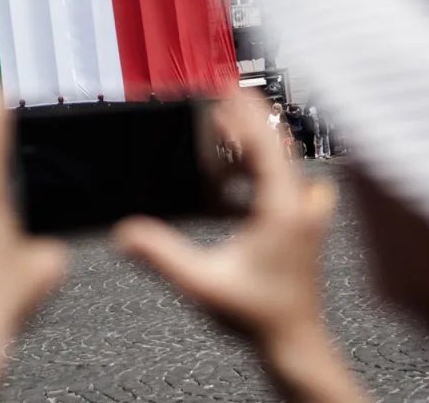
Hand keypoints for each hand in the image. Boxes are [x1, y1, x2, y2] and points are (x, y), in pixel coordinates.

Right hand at [115, 89, 362, 402]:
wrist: (295, 343)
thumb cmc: (260, 316)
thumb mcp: (203, 284)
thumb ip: (162, 256)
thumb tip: (126, 232)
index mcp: (281, 206)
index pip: (263, 141)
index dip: (241, 110)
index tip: (223, 85)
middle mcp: (298, 203)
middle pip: (272, 143)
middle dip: (241, 121)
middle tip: (212, 103)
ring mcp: (303, 212)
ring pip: (278, 161)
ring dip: (247, 146)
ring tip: (217, 137)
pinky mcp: (299, 222)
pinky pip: (280, 179)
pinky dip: (255, 168)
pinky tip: (230, 179)